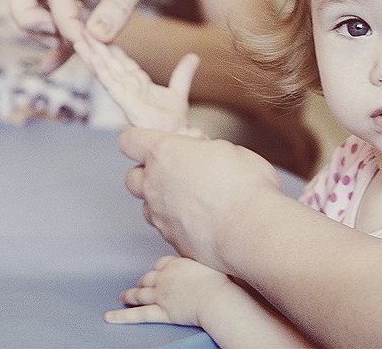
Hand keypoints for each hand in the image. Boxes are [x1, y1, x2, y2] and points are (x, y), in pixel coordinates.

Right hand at [9, 0, 205, 46]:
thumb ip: (118, 3)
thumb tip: (95, 38)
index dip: (63, 21)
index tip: (85, 42)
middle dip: (36, 22)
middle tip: (62, 42)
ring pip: (48, 10)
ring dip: (49, 34)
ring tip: (58, 59)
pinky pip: (74, 19)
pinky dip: (65, 40)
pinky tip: (54, 65)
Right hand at [76, 30, 196, 131]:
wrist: (176, 137)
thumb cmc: (172, 121)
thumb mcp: (178, 91)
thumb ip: (183, 74)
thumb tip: (194, 56)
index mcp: (137, 83)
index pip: (121, 61)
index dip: (110, 47)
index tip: (100, 32)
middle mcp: (128, 87)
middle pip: (108, 63)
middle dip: (95, 47)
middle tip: (81, 29)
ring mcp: (125, 95)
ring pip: (105, 71)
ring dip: (92, 55)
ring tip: (78, 40)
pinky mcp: (126, 103)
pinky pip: (112, 85)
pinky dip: (102, 72)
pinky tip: (93, 59)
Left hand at [104, 255, 231, 326]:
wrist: (216, 298)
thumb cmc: (219, 281)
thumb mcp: (211, 261)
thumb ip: (204, 256)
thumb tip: (209, 249)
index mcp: (176, 263)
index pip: (161, 263)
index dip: (159, 269)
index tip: (159, 272)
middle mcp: (165, 277)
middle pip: (149, 278)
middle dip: (143, 282)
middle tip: (140, 285)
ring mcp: (161, 295)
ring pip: (140, 294)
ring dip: (130, 295)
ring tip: (122, 297)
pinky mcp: (161, 311)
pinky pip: (138, 314)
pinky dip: (122, 315)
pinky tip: (110, 316)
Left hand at [120, 128, 281, 269]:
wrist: (252, 231)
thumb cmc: (245, 184)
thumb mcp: (228, 149)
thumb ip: (205, 149)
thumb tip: (202, 153)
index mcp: (164, 153)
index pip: (130, 141)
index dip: (141, 139)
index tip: (162, 142)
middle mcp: (154, 185)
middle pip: (132, 177)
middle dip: (148, 173)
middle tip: (178, 171)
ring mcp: (160, 217)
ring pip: (148, 206)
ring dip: (162, 201)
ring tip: (192, 199)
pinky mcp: (173, 242)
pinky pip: (166, 229)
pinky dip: (179, 224)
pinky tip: (204, 222)